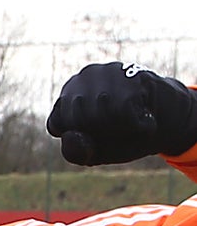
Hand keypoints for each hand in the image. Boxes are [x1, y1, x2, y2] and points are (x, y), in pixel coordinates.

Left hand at [45, 61, 196, 164]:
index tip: (97, 134)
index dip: (82, 139)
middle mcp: (79, 80)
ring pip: (99, 113)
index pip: (58, 125)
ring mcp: (104, 72)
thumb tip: (70, 135)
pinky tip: (144, 114)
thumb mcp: (95, 153)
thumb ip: (75, 151)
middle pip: (78, 119)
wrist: (167, 124)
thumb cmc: (124, 137)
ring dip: (120, 126)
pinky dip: (137, 123)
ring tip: (130, 118)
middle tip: (118, 125)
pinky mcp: (129, 72)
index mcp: (64, 99)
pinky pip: (123, 110)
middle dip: (101, 131)